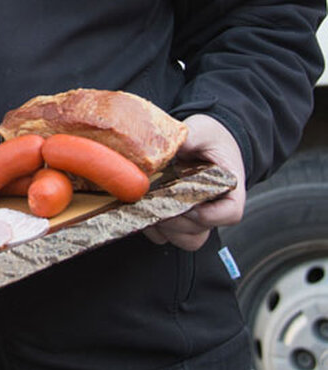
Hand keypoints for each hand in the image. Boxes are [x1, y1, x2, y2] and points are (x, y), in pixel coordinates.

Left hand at [142, 113, 245, 249]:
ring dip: (163, 227)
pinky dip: (151, 228)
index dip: (208, 215)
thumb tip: (173, 143)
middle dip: (174, 220)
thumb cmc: (210, 137)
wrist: (205, 141)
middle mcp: (215, 208)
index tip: (187, 203)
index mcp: (230, 188)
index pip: (230, 214)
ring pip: (183, 239)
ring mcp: (196, 217)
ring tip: (146, 206)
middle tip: (154, 202)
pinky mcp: (177, 218)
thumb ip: (193, 136)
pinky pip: (165, 236)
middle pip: (199, 231)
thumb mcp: (204, 130)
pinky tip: (139, 209)